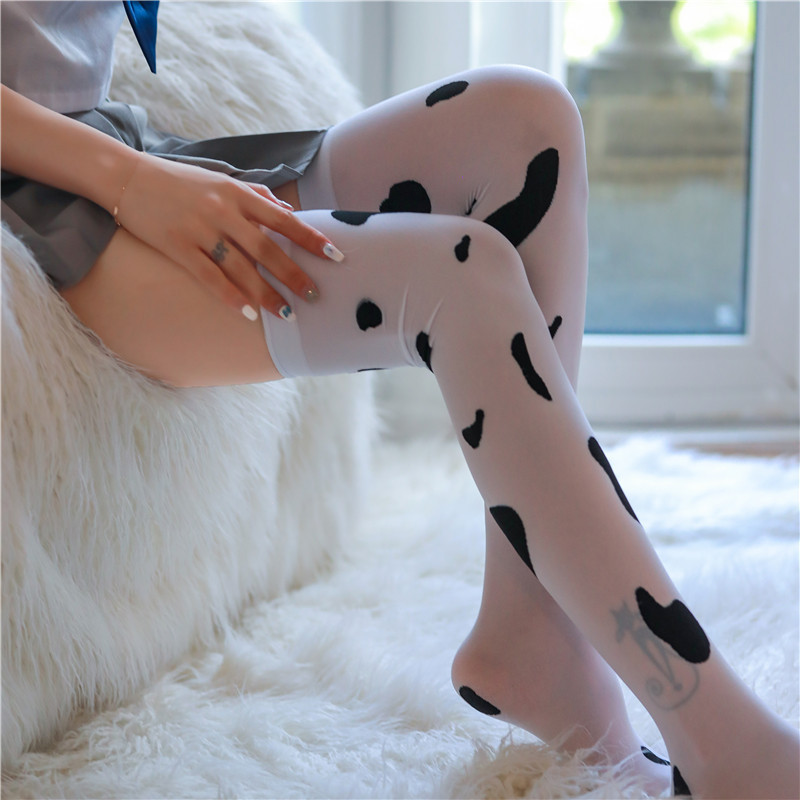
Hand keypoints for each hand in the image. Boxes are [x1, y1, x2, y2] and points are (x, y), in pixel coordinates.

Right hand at [115, 152, 342, 319]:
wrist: (126, 177)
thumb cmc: (179, 181)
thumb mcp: (220, 180)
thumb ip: (256, 195)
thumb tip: (287, 211)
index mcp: (237, 193)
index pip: (283, 219)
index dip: (310, 238)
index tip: (335, 255)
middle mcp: (223, 211)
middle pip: (267, 248)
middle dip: (294, 274)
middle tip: (315, 295)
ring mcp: (200, 229)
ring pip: (241, 268)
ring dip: (266, 294)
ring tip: (286, 314)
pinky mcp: (177, 246)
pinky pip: (209, 276)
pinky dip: (230, 296)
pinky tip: (247, 313)